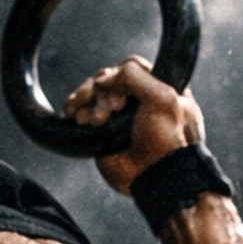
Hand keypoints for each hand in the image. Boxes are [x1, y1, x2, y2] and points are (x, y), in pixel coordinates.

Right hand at [64, 55, 205, 196]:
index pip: (132, 66)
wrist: (155, 177)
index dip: (121, 76)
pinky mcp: (102, 129)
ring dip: (88, 101)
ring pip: (92, 91)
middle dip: (104, 93)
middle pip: (108, 77)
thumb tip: (101, 79)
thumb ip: (134, 76)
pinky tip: (75, 116)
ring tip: (95, 121)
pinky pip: (81, 108)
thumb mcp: (162, 98)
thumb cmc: (167, 141)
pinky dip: (75, 109)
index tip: (122, 98)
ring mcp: (119, 114)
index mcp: (160, 87)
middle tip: (112, 111)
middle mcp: (138, 98)